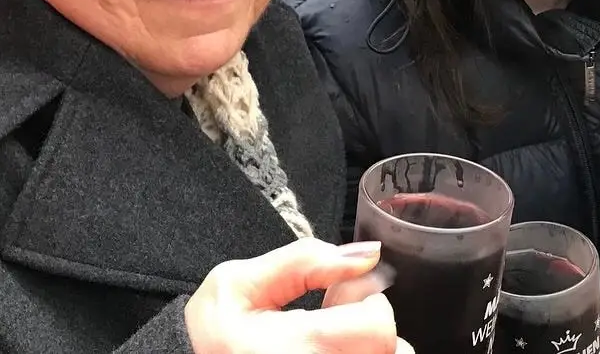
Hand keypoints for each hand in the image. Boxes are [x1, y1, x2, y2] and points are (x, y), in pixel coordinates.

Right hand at [185, 238, 413, 353]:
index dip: (364, 298)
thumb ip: (305, 260)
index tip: (337, 291)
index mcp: (298, 349)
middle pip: (389, 346)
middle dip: (368, 318)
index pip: (378, 325)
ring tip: (329, 335)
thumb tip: (366, 255)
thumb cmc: (210, 336)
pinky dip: (359, 351)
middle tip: (332, 313)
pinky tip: (327, 347)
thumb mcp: (238, 283)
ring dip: (367, 340)